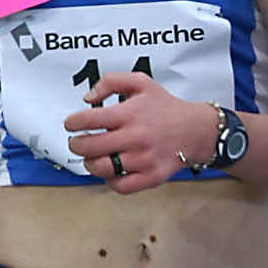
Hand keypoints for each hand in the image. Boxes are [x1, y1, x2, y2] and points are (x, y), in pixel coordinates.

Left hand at [63, 72, 215, 191]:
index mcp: (129, 114)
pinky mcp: (150, 176)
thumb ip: (111, 81)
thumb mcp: (141, 82)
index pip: (88, 119)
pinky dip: (110, 181)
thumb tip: (88, 98)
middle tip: (77, 142)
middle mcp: (134, 137)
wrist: (196, 130)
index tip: (71, 124)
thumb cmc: (166, 107)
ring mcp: (142, 160)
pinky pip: (120, 186)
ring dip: (90, 163)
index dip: (72, 122)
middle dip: (76, 144)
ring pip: (101, 168)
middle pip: (89, 147)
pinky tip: (112, 171)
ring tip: (93, 157)